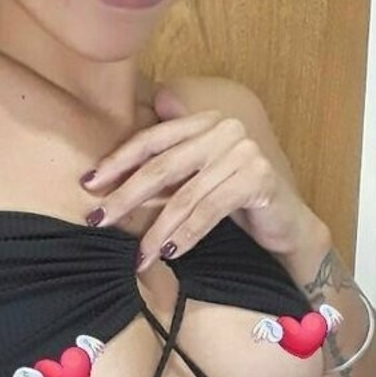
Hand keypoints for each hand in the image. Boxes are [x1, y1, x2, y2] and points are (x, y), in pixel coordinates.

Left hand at [81, 85, 315, 269]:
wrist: (286, 224)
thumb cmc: (234, 200)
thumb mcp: (195, 179)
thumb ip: (164, 167)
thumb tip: (104, 171)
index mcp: (204, 121)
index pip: (152, 140)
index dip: (118, 162)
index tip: (89, 184)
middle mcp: (225, 129)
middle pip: (163, 166)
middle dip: (127, 196)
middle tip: (99, 220)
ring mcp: (244, 151)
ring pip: (185, 195)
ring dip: (156, 229)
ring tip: (137, 255)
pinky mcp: (258, 178)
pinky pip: (210, 210)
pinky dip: (186, 235)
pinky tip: (169, 253)